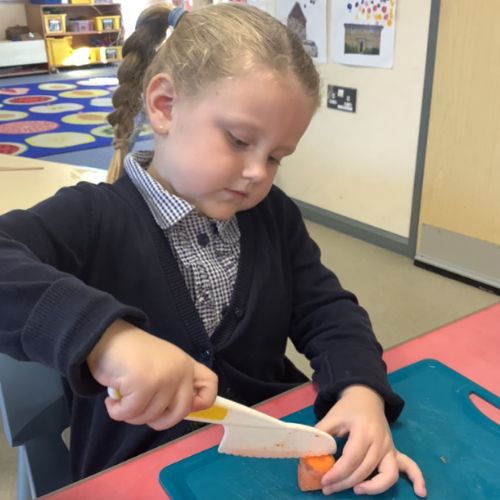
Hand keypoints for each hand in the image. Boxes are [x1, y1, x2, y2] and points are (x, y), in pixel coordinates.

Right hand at [87, 319, 217, 429]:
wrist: (105, 336)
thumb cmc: (131, 355)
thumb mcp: (161, 365)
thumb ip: (173, 384)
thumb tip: (183, 410)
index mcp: (186, 364)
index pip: (210, 384)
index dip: (202, 402)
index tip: (183, 406)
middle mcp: (180, 370)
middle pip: (180, 412)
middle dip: (157, 420)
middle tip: (140, 408)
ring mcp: (164, 377)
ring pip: (152, 416)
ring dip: (131, 414)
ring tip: (122, 396)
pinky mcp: (144, 384)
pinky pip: (131, 413)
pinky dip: (117, 411)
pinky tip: (113, 398)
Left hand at [316, 385, 425, 496]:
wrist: (366, 395)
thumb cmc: (347, 408)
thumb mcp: (332, 417)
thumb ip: (321, 434)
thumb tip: (310, 455)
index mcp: (363, 429)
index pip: (352, 457)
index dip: (338, 473)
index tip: (324, 482)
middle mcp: (380, 440)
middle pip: (366, 469)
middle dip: (345, 482)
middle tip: (328, 489)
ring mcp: (389, 447)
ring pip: (387, 474)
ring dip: (373, 487)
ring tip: (356, 490)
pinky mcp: (394, 451)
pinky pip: (410, 466)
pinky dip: (417, 479)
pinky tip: (420, 492)